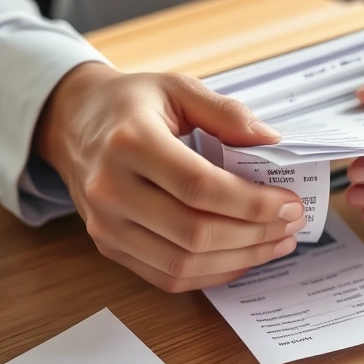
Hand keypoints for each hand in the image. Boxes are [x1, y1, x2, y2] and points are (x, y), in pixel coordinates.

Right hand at [34, 63, 304, 292]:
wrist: (72, 123)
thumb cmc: (129, 104)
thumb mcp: (176, 87)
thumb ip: (225, 112)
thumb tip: (273, 142)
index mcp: (129, 141)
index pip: (200, 187)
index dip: (252, 202)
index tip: (289, 202)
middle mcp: (110, 188)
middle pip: (194, 232)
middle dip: (254, 234)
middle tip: (291, 224)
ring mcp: (105, 224)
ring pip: (182, 263)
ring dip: (240, 259)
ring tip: (276, 243)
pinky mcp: (108, 246)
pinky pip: (167, 276)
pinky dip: (212, 274)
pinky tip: (243, 256)